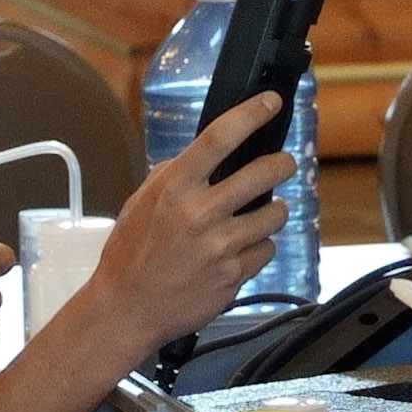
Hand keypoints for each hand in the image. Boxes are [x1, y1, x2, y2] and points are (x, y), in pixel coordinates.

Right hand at [74, 93, 290, 346]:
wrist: (127, 309)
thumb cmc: (131, 255)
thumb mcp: (142, 202)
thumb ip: (176, 176)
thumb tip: (211, 152)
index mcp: (174, 188)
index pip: (220, 137)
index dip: (251, 114)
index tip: (271, 102)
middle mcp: (199, 213)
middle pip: (263, 173)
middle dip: (283, 164)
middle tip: (284, 164)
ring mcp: (219, 246)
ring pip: (274, 215)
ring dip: (273, 211)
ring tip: (259, 215)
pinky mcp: (233, 275)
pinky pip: (265, 250)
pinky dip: (258, 248)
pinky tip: (238, 252)